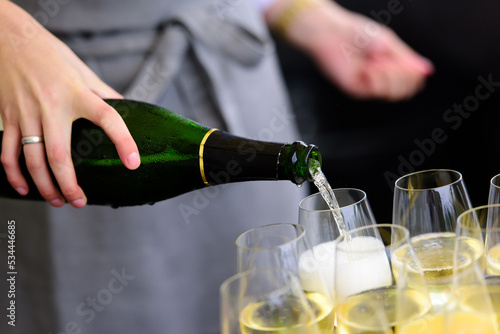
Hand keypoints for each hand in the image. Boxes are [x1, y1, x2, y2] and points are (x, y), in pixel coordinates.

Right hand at [0, 1, 139, 207]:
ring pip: (31, 160)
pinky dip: (13, 174)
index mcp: (77, 93)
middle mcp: (51, 106)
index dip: (123, 141)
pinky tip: (24, 187)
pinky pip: (7, 152)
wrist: (9, 38)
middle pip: (59, 155)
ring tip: (58, 201)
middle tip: (80, 202)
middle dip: (69, 184)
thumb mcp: (84, 71)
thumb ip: (104, 93)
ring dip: (44, 186)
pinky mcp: (8, 117)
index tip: (134, 163)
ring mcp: (26, 113)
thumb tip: (126, 108)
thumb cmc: (51, 54)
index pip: (107, 118)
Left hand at [265, 0, 433, 100]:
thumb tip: (427, 70)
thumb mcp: (388, 42)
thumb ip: (407, 58)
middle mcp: (380, 79)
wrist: (332, 33)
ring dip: (390, 75)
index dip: (414, 75)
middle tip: (389, 60)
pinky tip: (367, 68)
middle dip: (403, 75)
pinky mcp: (356, 89)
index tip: (408, 62)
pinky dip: (377, 78)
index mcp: (389, 67)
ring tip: (376, 61)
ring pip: (392, 93)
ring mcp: (368, 86)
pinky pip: (376, 91)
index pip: (412, 82)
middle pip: (405, 91)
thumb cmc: (356, 33)